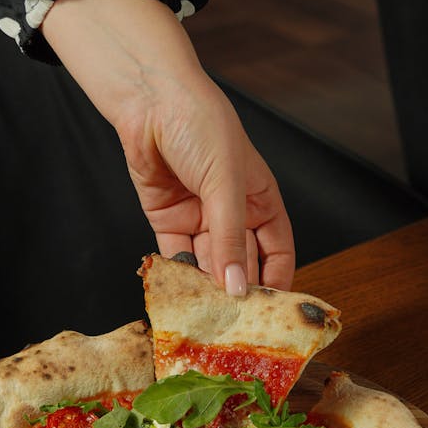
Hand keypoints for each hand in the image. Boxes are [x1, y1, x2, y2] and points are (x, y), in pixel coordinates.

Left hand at [42, 0, 294, 292]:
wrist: (149, 101)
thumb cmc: (201, 125)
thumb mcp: (225, 183)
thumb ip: (230, 238)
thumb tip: (237, 287)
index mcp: (260, 201)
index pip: (278, 252)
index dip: (277, 282)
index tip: (272, 313)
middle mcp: (233, 215)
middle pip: (241, 264)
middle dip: (238, 292)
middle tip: (234, 326)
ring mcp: (200, 220)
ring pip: (208, 266)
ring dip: (207, 290)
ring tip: (206, 317)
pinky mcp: (168, 223)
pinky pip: (177, 258)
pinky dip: (179, 276)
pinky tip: (181, 295)